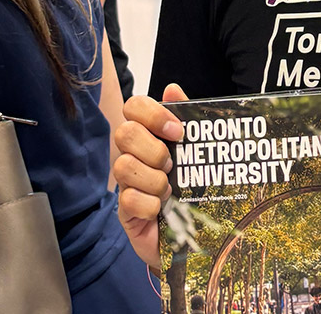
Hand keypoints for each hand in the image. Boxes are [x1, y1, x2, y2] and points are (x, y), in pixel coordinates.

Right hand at [113, 83, 187, 268]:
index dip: (153, 113)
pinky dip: (150, 204)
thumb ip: (188, 117)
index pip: (134, 106)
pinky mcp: (125, 211)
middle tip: (171, 164)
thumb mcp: (196, 150)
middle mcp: (133, 154)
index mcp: (150, 134)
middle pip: (124, 133)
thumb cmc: (192, 185)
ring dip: (153, 179)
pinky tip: (161, 209)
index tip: (177, 131)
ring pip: (123, 166)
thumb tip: (172, 88)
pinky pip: (128, 200)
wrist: (193, 232)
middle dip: (152, 148)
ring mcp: (126, 183)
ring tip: (169, 190)